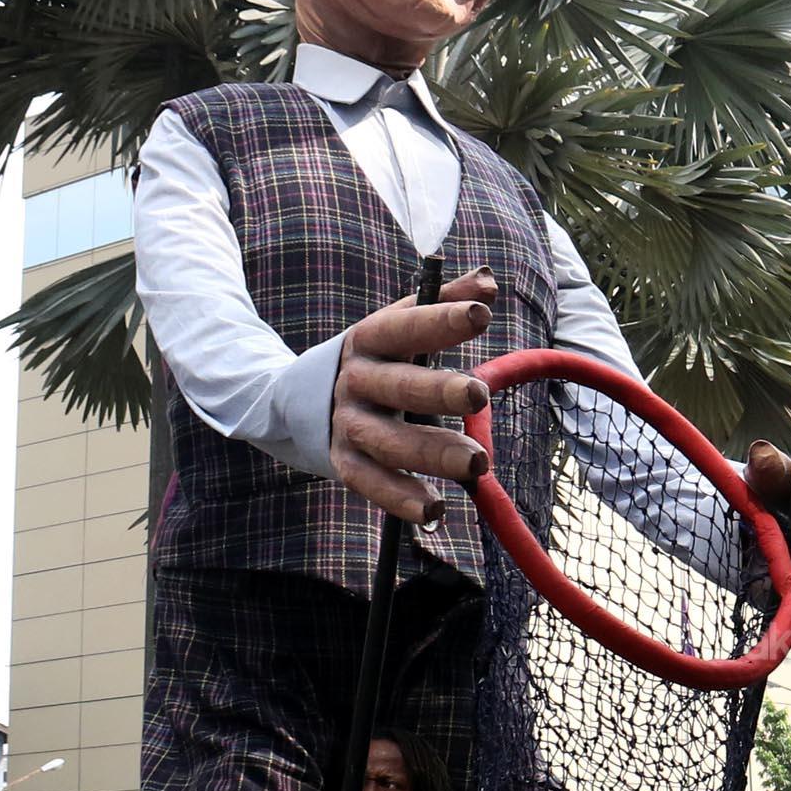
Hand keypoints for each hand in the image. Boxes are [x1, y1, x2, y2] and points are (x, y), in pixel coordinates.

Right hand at [329, 278, 497, 523]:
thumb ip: (443, 302)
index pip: (405, 326)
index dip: (440, 319)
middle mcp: (354, 381)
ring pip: (389, 441)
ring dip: (432, 453)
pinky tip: (435, 510)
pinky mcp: (344, 463)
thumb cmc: (378, 360)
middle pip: (398, 386)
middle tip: (480, 395)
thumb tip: (487, 280)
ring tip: (478, 463)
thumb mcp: (400, 326)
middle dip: (439, 391)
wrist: (303, 398)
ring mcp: (347, 424)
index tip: (481, 313)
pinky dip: (401, 499)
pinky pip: (371, 484)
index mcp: (368, 339)